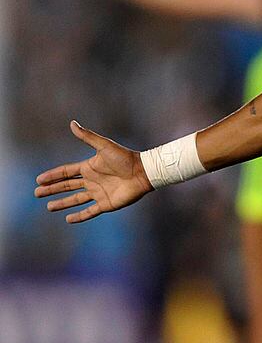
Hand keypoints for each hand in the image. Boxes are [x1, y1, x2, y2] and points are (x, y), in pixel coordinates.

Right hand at [35, 121, 153, 222]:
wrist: (143, 172)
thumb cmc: (124, 158)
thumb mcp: (104, 146)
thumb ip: (87, 136)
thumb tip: (72, 123)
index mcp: (89, 167)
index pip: (66, 172)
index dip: (53, 175)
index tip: (39, 179)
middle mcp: (92, 180)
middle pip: (68, 186)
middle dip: (52, 189)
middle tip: (37, 193)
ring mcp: (99, 193)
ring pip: (76, 199)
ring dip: (62, 203)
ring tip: (49, 206)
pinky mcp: (106, 204)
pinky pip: (90, 211)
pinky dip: (80, 216)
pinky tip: (69, 219)